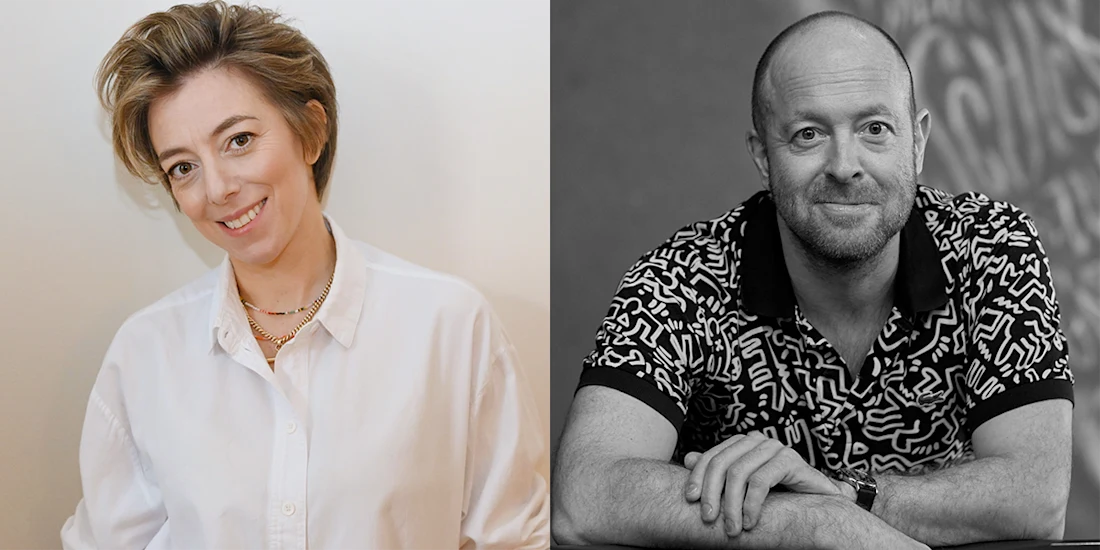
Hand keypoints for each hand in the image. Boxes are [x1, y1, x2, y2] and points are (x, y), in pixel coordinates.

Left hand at [682, 431, 840, 536]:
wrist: (818, 502)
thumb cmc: (778, 494)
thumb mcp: (744, 485)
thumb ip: (718, 471)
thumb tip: (687, 459)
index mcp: (742, 443)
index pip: (712, 456)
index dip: (698, 477)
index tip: (690, 499)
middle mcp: (757, 440)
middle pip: (722, 463)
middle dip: (712, 493)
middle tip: (708, 519)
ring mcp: (774, 447)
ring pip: (739, 473)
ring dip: (732, 505)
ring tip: (732, 528)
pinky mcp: (790, 459)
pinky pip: (761, 481)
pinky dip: (751, 504)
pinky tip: (750, 522)